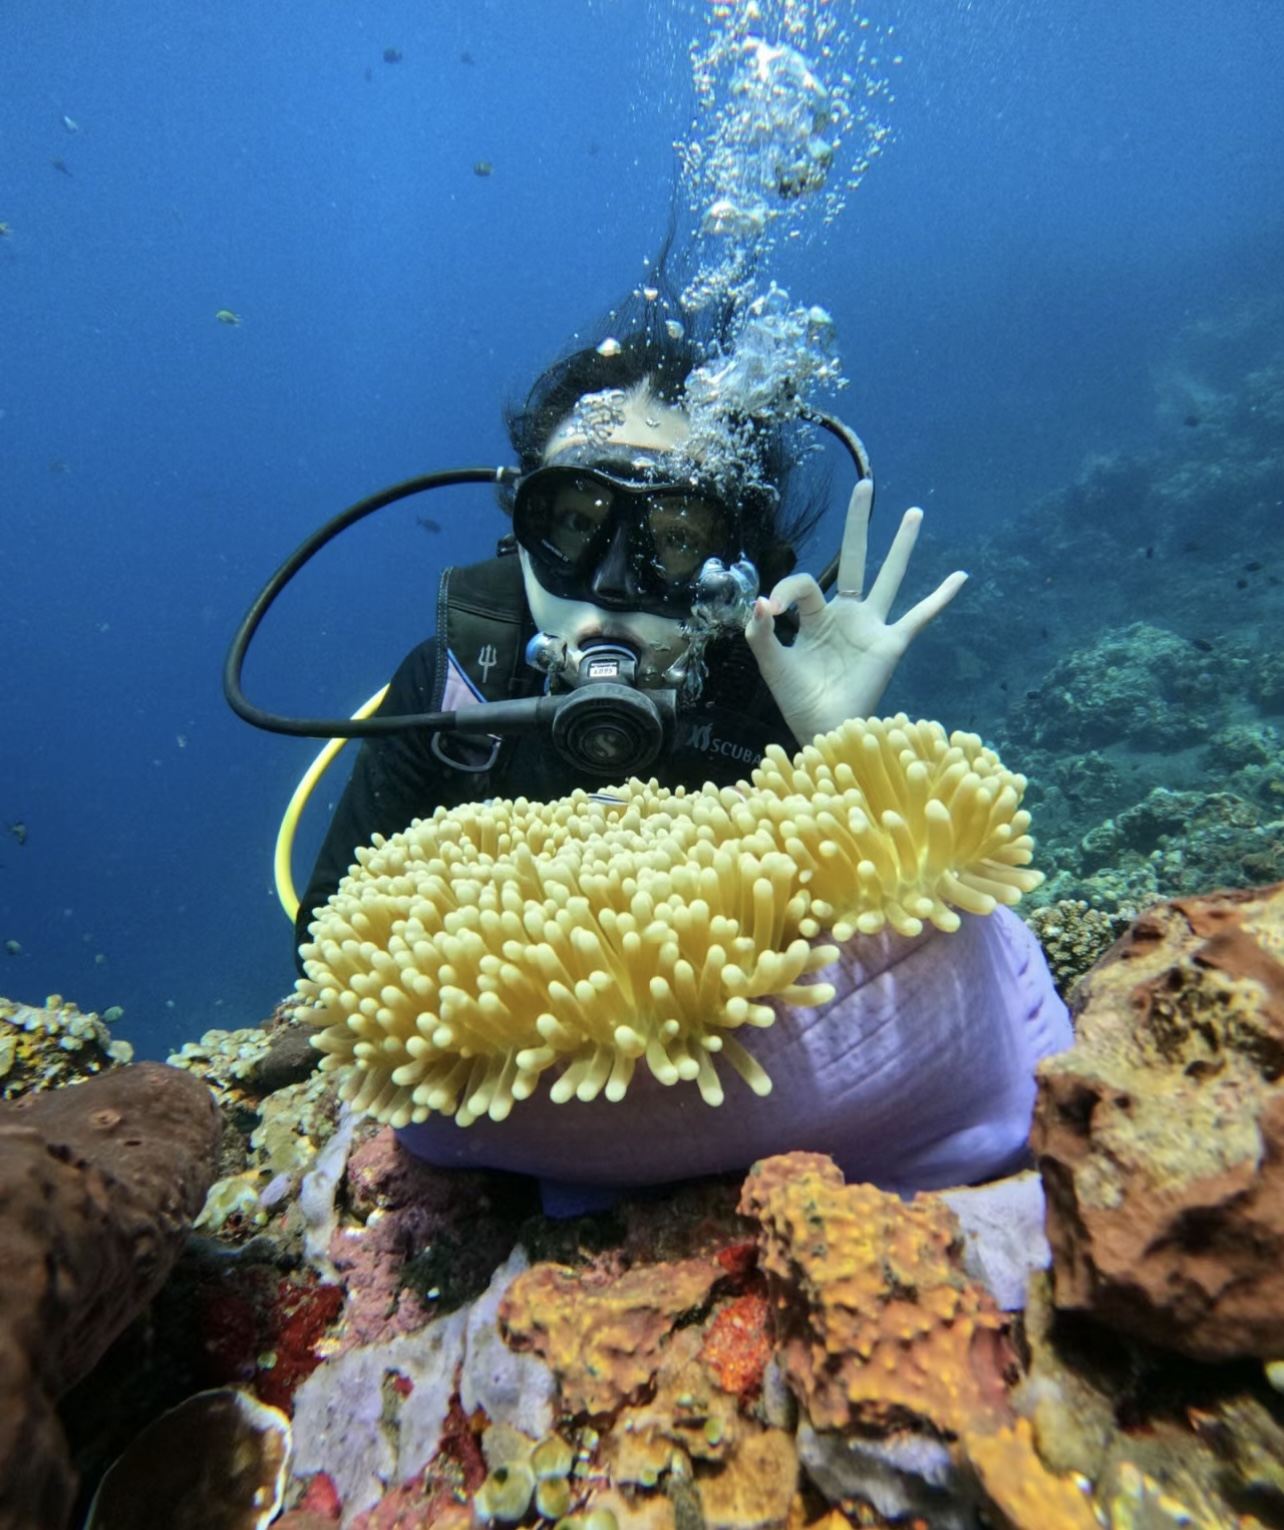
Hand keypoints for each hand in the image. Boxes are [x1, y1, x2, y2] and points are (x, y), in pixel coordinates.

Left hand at [744, 479, 966, 744]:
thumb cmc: (797, 700)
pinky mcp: (891, 644)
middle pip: (854, 559)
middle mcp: (846, 615)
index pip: (803, 585)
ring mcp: (871, 626)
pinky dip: (940, 597)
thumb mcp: (771, 664)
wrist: (822, 729)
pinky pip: (920, 617)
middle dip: (858, 524)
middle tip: (864, 485)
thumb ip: (759, 634)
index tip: (769, 608)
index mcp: (815, 617)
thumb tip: (759, 601)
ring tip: (914, 512)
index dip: (785, 589)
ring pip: (890, 577)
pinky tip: (959, 576)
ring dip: (901, 545)